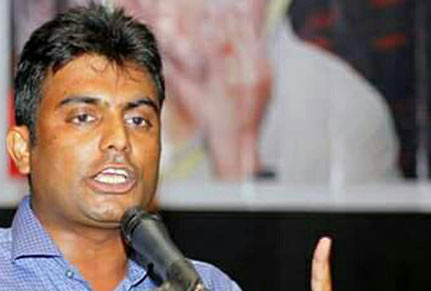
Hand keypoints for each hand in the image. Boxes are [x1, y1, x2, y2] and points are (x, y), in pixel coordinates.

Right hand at [161, 0, 271, 179]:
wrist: (239, 139)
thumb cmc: (212, 121)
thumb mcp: (192, 99)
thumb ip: (177, 77)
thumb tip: (162, 59)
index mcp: (222, 84)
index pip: (217, 48)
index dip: (211, 28)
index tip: (206, 12)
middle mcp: (243, 81)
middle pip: (235, 42)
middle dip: (226, 21)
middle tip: (218, 5)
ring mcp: (258, 80)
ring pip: (251, 45)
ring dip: (242, 24)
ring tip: (234, 6)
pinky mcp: (268, 79)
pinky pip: (262, 53)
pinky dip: (255, 37)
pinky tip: (249, 24)